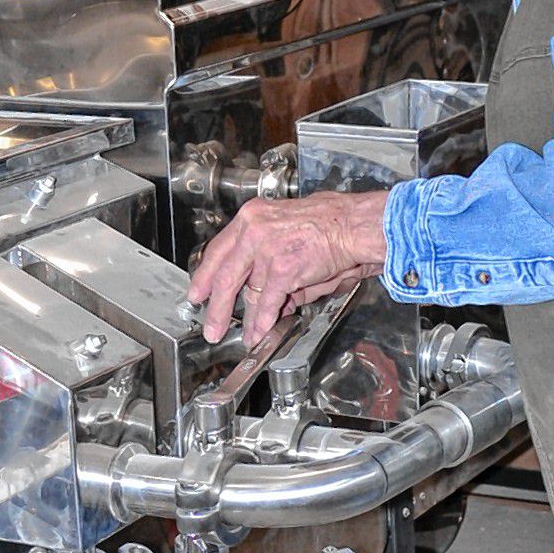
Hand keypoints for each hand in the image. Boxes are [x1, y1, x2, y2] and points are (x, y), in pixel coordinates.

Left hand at [187, 190, 391, 348]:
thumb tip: (268, 295)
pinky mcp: (282, 267)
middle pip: (225, 275)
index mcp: (252, 217)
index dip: (206, 276)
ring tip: (245, 335)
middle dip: (217, 307)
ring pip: (247, 292)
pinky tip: (262, 331)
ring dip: (247, 319)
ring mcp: (266, 249)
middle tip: (212, 326)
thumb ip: (271, 264)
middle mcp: (254, 230)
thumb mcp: (288, 233)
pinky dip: (265, 320)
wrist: (355, 224)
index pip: (218, 249)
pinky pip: (268, 301)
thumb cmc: (332, 223)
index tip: (198, 292)